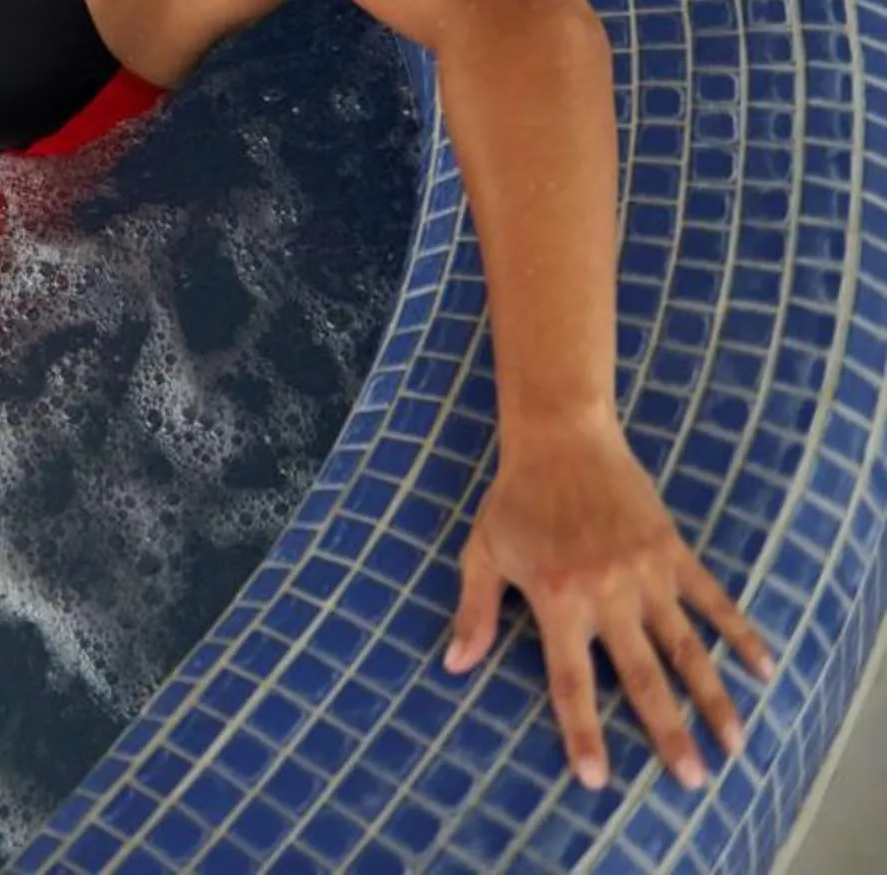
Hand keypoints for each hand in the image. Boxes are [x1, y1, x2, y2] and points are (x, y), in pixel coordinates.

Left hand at [446, 420, 772, 791]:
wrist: (561, 437)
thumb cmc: (514, 499)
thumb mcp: (482, 552)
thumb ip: (475, 612)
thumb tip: (454, 665)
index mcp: (557, 600)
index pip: (570, 682)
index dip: (583, 731)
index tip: (597, 779)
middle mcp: (607, 594)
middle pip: (643, 678)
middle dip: (668, 733)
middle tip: (692, 780)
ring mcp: (646, 574)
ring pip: (688, 649)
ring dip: (714, 698)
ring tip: (735, 743)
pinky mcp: (673, 552)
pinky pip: (713, 600)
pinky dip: (741, 633)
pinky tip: (764, 668)